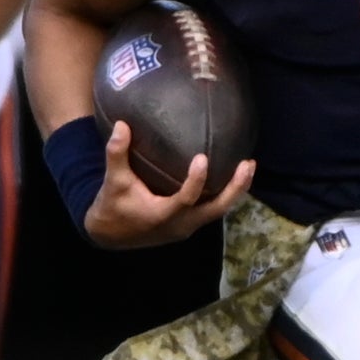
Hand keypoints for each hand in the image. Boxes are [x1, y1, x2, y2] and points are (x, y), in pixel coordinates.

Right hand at [83, 121, 252, 248]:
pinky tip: (232, 175)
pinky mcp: (189, 225)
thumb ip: (117, 153)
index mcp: (162, 215)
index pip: (186, 199)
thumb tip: (122, 124)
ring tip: (248, 166)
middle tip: (248, 163)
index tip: (203, 157)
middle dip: (235, 188)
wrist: (110, 235)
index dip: (196, 180)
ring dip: (235, 191)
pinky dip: (224, 194)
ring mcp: (187, 227)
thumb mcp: (114, 181)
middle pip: (217, 209)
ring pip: (219, 211)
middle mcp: (181, 224)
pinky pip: (212, 210)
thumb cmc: (113, 206)